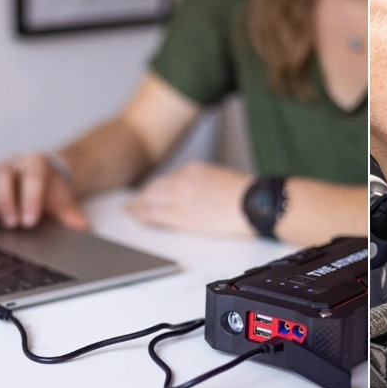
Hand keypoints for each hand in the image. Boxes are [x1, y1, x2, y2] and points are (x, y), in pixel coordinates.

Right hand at [0, 154, 88, 229]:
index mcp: (38, 162)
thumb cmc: (50, 192)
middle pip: (5, 174)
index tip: (30, 221)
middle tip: (13, 224)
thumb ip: (72, 215)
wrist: (40, 180)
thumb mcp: (62, 202)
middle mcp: (15, 160)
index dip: (31, 199)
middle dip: (7, 200)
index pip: (33, 177)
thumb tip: (83, 229)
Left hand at [127, 162, 252, 235]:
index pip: (170, 178)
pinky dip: (144, 216)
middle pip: (155, 188)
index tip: (155, 191)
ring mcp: (180, 197)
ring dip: (139, 206)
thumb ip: (204, 182)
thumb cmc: (247, 194)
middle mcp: (182, 180)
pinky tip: (139, 218)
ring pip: (150, 200)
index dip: (160, 187)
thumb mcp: (222, 177)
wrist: (254, 203)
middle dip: (145, 195)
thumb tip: (199, 193)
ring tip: (132, 211)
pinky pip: (155, 214)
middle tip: (136, 201)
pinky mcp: (181, 215)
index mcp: (194, 169)